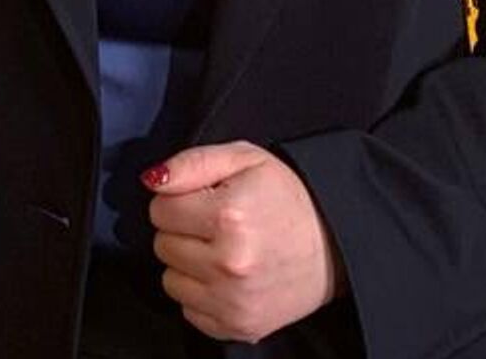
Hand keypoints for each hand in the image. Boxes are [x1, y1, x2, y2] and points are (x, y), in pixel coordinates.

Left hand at [140, 140, 347, 342]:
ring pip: (170, 279)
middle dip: (183, 229)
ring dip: (188, 263)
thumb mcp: (245, 159)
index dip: (178, 198)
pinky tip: (227, 275)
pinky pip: (188, 310)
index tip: (203, 198)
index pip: (160, 208)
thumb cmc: (288, 198)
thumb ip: (192, 163)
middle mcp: (228, 263)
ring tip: (222, 248)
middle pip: (162, 244)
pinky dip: (201, 292)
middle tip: (215, 222)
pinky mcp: (237, 327)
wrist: (333, 245)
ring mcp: (232, 301)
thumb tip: (152, 180)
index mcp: (229, 216)